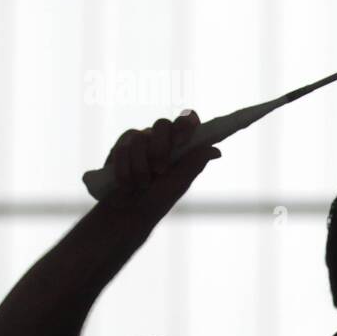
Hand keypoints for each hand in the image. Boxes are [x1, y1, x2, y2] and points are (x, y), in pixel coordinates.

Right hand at [100, 109, 220, 217]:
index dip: (185, 123)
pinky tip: (126, 184)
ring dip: (140, 167)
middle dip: (160, 148)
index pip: (187, 121)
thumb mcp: (178, 185)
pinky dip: (125, 169)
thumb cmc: (157, 200)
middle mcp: (161, 139)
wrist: (127, 214)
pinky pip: (122, 148)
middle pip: (162, 124)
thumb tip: (216, 150)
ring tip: (142, 185)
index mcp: (180, 145)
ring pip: (140, 138)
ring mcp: (140, 141)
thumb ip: (194, 165)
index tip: (181, 140)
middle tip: (160, 170)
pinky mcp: (120, 147)